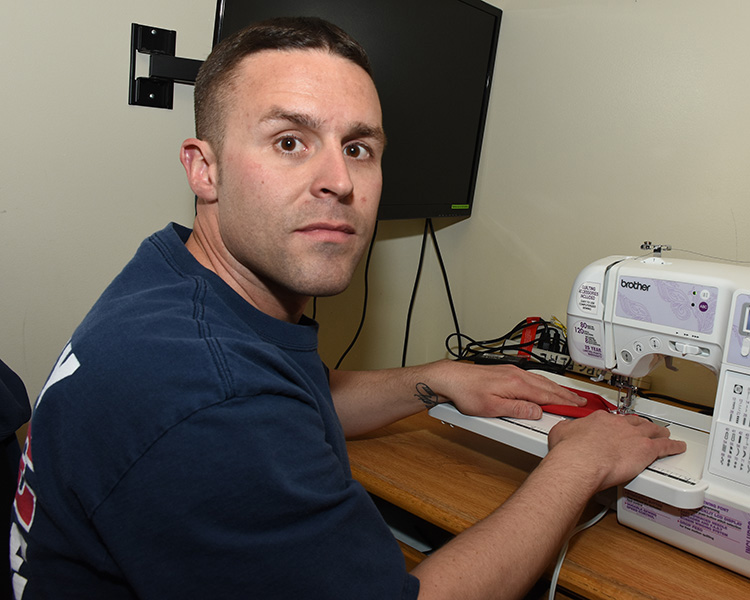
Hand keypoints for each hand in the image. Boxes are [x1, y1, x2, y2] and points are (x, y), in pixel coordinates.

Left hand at [428, 360, 585, 419]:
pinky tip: (545, 387)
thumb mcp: (491, 408)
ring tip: (569, 395)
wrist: (451, 379)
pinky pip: (532, 378)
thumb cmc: (466, 393)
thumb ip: (516, 410)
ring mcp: (512, 372)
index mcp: (516, 384)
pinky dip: (544, 384)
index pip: (547, 395)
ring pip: (541, 381)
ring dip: (557, 388)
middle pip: (548, 386)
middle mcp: (517, 375)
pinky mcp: (506, 372)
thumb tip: (537, 412)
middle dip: (566, 394)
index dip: (564, 402)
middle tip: (581, 402)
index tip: (578, 408)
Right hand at [546, 411, 686, 491]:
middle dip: (640, 425)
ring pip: (652, 431)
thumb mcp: (560, 433)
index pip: (612, 419)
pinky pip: (665, 447)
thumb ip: (566, 429)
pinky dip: (673, 446)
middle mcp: (619, 425)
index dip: (616, 425)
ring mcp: (634, 436)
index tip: (616, 428)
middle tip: (643, 429)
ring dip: (659, 433)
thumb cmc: (570, 452)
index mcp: (599, 419)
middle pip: (635, 422)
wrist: (580, 462)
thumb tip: (563, 429)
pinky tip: (678, 447)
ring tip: (664, 434)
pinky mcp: (646, 450)